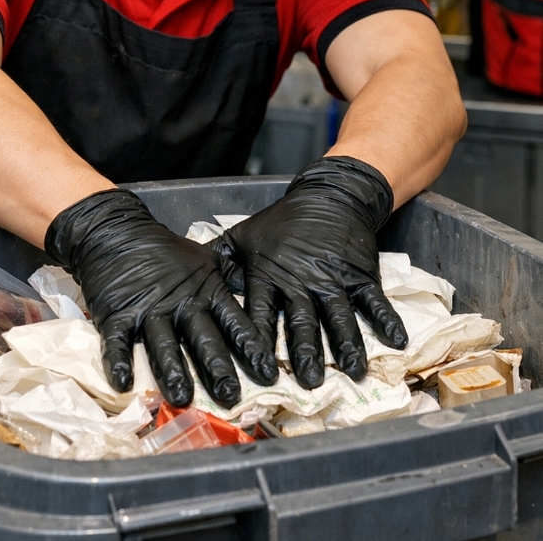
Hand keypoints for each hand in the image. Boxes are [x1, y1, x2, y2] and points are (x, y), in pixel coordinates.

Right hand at [45, 189, 277, 407]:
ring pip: (164, 345)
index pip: (234, 322)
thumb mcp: (206, 259)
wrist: (119, 232)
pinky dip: (119, 362)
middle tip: (230, 396)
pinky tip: (124, 383)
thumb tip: (260, 291)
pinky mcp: (117, 316)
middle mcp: (181, 304)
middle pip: (202, 339)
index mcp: (206, 292)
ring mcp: (148, 311)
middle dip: (217, 368)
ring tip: (182, 396)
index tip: (268, 374)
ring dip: (173, 371)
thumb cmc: (166, 251)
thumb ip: (232, 278)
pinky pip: (118, 342)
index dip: (251, 348)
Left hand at [209, 157, 407, 388]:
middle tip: (309, 382)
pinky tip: (395, 342)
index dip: (258, 342)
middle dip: (305, 353)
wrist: (328, 197)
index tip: (257, 371)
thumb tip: (185, 279)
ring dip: (347, 344)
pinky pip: (375, 301)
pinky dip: (386, 320)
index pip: (260, 314)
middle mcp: (301, 281)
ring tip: (353, 371)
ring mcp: (334, 279)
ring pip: (340, 316)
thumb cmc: (281, 222)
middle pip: (303, 322)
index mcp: (269, 276)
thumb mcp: (243, 236)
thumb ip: (218, 261)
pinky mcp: (361, 275)